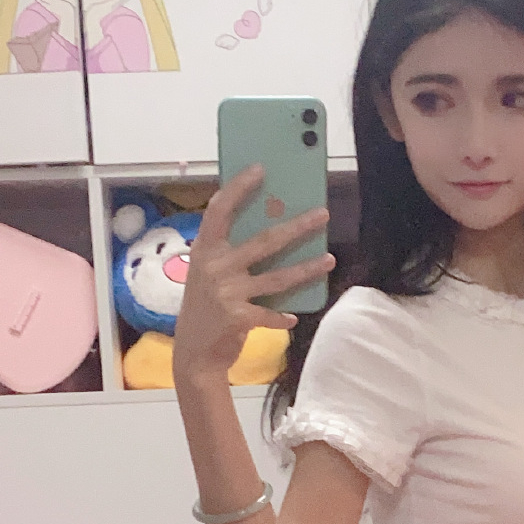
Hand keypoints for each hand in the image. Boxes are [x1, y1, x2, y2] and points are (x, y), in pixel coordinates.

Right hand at [172, 164, 334, 384]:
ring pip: (278, 277)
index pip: (220, 210)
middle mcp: (214, 267)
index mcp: (204, 250)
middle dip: (297, 226)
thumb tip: (273, 232)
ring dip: (307, 269)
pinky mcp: (238, 318)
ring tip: (330, 259)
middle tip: (323, 214)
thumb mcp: (209, 276)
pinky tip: (294, 317)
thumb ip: (230, 255)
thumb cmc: (206, 309)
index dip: (239, 187)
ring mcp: (227, 293)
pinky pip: (271, 313)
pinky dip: (283, 317)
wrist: (193, 355)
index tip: (260, 169)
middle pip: (264, 241)